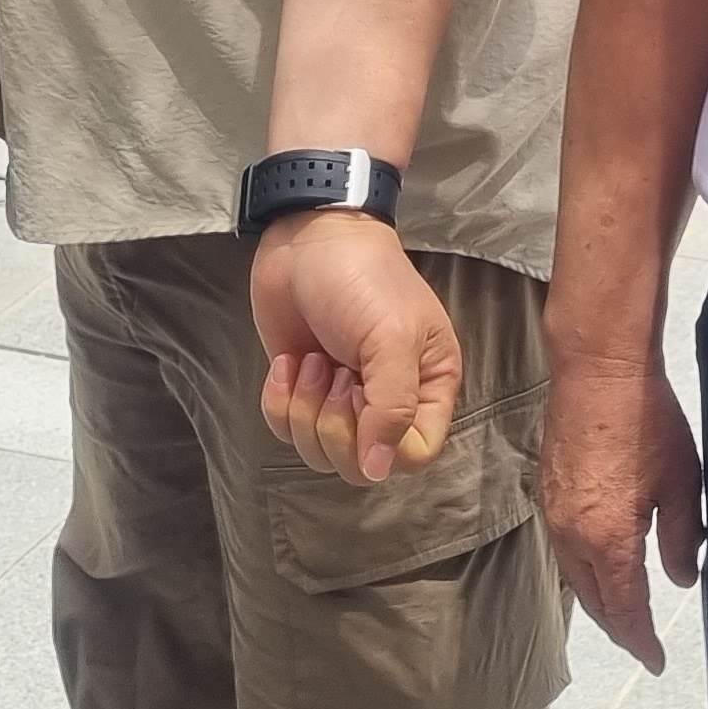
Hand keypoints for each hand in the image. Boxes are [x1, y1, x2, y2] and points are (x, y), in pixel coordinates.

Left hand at [251, 210, 459, 483]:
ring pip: (319, 454)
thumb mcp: (391, 337)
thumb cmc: (363, 280)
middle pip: (361, 464)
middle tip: (335, 373)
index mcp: (427, 387)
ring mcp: (343, 398)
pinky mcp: (302, 390)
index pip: (414, 455)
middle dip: (335, 424)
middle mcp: (388, 401)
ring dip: (305, 410)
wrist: (309, 237)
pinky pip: (286, 431)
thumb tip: (378, 471)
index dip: (383, 443)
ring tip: (312, 361)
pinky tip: (287, 363)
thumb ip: (392, 406)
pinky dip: (280, 402)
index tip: (362, 397)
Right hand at [546, 352, 703, 672]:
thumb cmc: (647, 422)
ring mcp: (554, 514)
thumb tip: (682, 578)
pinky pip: (564, 549)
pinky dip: (584, 570)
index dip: (640, 641)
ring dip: (599, 600)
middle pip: (594, 601)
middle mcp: (573, 536)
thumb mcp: (682, 482)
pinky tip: (599, 564)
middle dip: (618, 627)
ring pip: (575, 577)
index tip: (655, 661)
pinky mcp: (548, 492)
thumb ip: (683, 538)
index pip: (625, 610)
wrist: (598, 370)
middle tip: (640, 642)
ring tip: (623, 611)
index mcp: (609, 540)